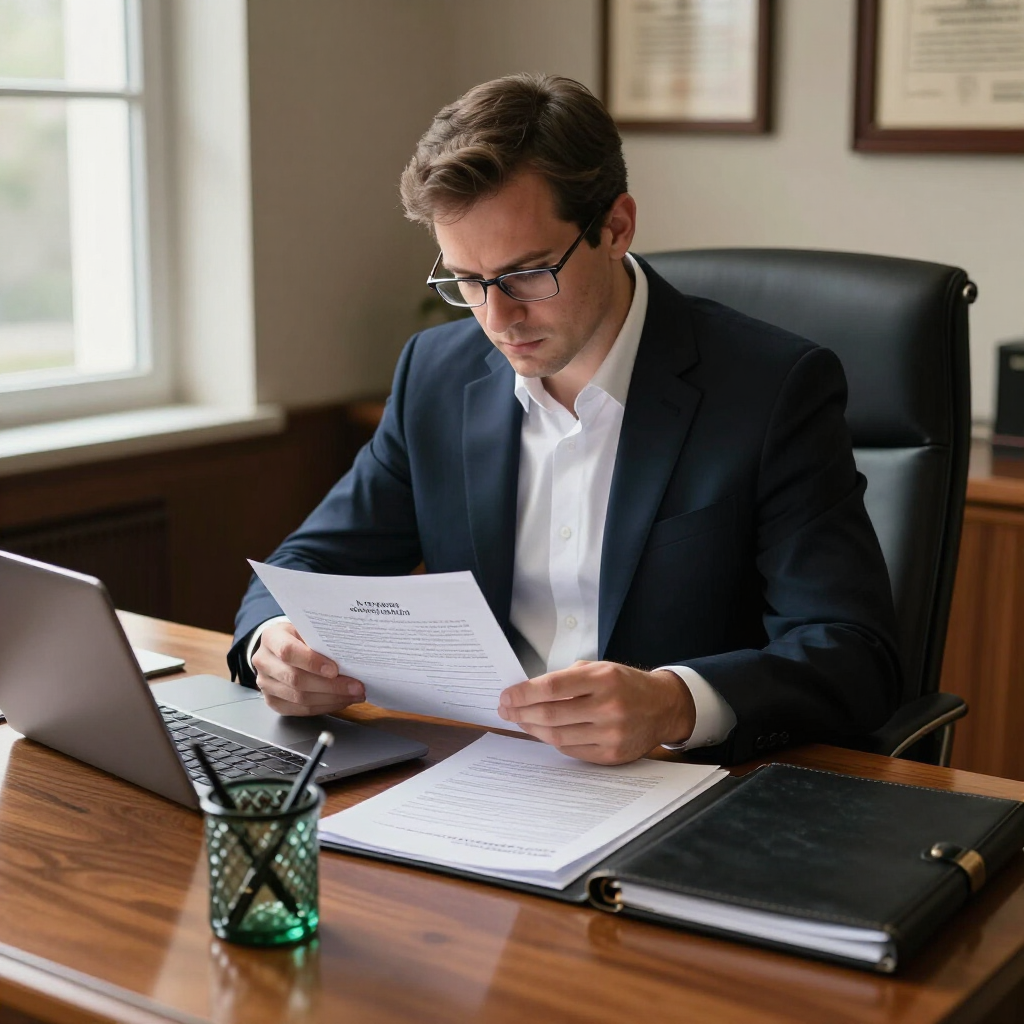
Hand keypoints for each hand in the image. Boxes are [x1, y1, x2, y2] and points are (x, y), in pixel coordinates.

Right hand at [252, 621, 364, 715]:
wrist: (280, 648)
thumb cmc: (299, 636)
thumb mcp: (307, 628)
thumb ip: (322, 638)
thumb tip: (350, 654)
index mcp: (272, 638)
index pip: (289, 651)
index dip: (312, 662)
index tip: (335, 669)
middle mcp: (264, 661)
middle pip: (296, 679)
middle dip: (331, 686)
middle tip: (356, 687)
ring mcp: (265, 684)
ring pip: (300, 698)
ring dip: (332, 699)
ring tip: (354, 695)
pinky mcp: (272, 701)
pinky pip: (300, 710)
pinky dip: (324, 707)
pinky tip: (340, 701)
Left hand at [497, 661, 695, 764]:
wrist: (663, 706)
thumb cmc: (625, 684)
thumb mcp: (600, 669)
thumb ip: (567, 679)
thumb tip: (528, 692)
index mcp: (603, 678)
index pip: (552, 687)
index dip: (523, 693)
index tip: (506, 696)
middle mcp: (608, 706)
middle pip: (550, 714)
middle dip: (521, 712)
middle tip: (505, 710)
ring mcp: (611, 733)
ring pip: (557, 735)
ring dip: (533, 728)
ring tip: (521, 721)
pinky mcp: (612, 754)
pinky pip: (571, 750)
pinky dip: (553, 741)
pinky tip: (544, 732)